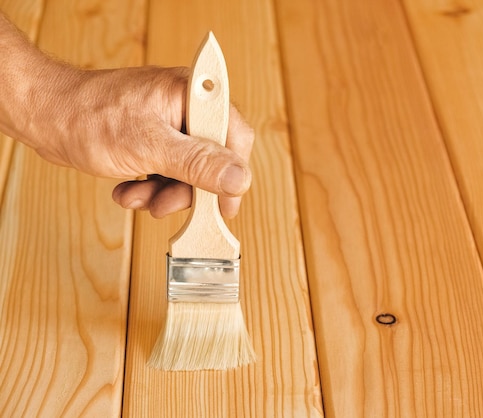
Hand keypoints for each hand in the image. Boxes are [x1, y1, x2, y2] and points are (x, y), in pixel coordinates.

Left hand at [26, 65, 253, 217]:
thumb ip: (198, 163)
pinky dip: (151, 185)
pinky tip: (129, 189)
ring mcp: (170, 121)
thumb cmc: (88, 117)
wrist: (44, 115)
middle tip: (165, 204)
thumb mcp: (149, 146)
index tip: (224, 207)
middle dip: (187, 189)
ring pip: (189, 170)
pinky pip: (168, 169)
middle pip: (212, 159)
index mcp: (194, 96)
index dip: (233, 176)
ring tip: (137, 196)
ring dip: (164, 192)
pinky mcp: (154, 135)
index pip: (235, 137)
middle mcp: (187, 106)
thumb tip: (240, 178)